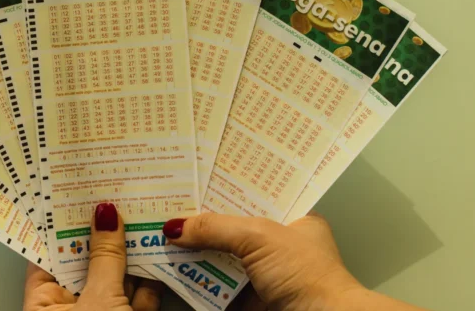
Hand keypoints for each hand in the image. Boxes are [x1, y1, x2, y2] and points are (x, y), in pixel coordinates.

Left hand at [23, 203, 164, 310]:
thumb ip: (105, 259)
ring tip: (143, 215)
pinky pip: (139, 296)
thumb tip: (106, 215)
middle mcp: (71, 309)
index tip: (78, 195)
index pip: (50, 256)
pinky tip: (160, 249)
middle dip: (104, 234)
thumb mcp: (98, 300)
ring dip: (132, 252)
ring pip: (116, 278)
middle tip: (115, 197)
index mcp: (44, 306)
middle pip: (87, 264)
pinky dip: (151, 277)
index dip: (63, 226)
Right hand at [163, 212, 425, 310]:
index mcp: (294, 216)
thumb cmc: (308, 275)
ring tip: (166, 234)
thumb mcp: (259, 237)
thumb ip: (216, 227)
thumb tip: (176, 227)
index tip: (194, 179)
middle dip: (204, 219)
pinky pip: (219, 284)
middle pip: (233, 224)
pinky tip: (177, 267)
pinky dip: (200, 279)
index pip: (253, 193)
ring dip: (198, 249)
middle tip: (171, 206)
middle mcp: (281, 242)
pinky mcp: (252, 297)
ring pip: (223, 254)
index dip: (224, 186)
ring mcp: (266, 272)